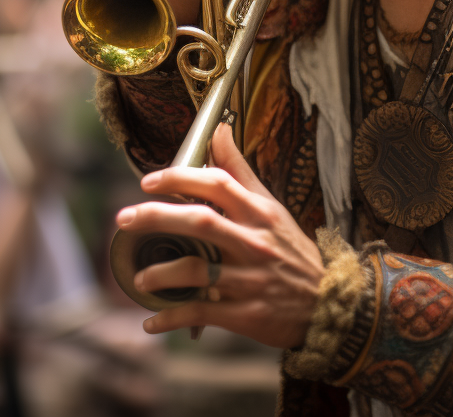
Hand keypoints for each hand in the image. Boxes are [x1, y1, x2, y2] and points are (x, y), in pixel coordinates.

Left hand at [117, 124, 324, 348]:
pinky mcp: (245, 314)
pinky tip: (150, 321)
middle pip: (200, 222)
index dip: (179, 178)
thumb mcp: (271, 207)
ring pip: (197, 269)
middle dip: (157, 217)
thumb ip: (240, 171)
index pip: (217, 184)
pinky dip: (171, 317)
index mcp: (259, 213)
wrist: (328, 304)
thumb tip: (218, 130)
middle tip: (124, 218)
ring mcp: (249, 279)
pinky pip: (201, 312)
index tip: (148, 182)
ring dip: (161, 273)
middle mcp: (253, 242)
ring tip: (140, 276)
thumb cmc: (291, 250)